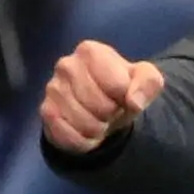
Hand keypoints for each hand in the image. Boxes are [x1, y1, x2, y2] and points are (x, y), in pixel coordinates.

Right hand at [39, 38, 164, 152]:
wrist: (98, 106)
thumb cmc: (121, 88)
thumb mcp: (146, 80)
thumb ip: (148, 84)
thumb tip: (133, 102)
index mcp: (90, 51)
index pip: (117, 86)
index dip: (125, 98)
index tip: (122, 95)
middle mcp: (66, 65)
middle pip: (101, 106)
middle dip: (111, 115)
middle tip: (109, 110)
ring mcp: (52, 89)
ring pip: (84, 124)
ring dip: (98, 130)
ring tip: (98, 120)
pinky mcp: (45, 112)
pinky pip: (68, 136)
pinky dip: (82, 142)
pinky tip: (85, 132)